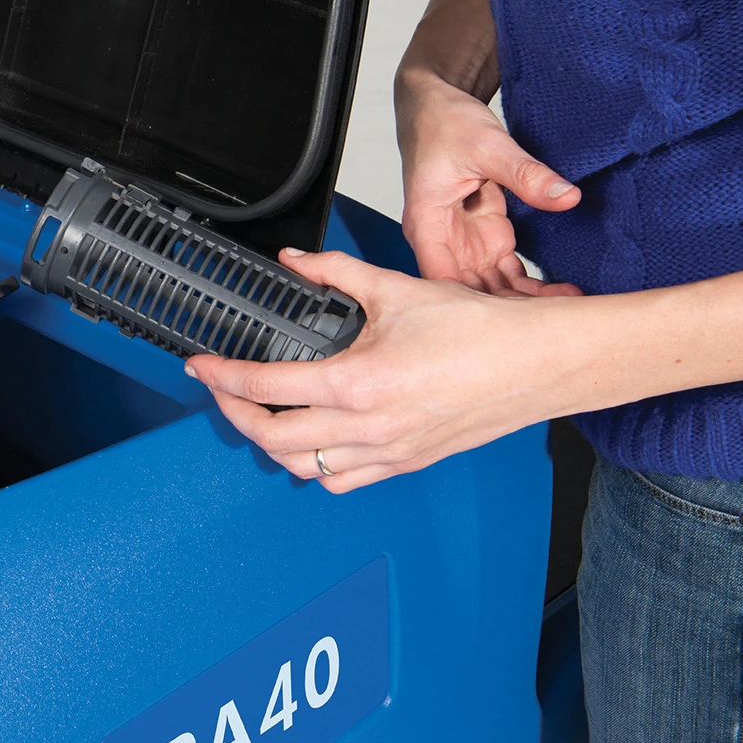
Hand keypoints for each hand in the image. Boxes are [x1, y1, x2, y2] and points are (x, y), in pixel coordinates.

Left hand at [185, 248, 575, 492]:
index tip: (203, 367)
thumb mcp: (397, 288)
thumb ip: (336, 273)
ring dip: (272, 446)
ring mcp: (388, 452)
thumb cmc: (482, 332)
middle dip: (235, 414)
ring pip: (304, 469)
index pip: (264, 388)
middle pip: (272, 439)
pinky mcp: (407, 463)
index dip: (222, 378)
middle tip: (223, 390)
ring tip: (261, 416)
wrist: (539, 364)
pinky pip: (344, 481)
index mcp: (358, 384)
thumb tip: (297, 261)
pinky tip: (312, 442)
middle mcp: (368, 427)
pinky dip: (316, 467)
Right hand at [395, 66, 582, 297]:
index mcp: (426, 224)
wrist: (439, 105)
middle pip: (469, 290)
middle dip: (507, 308)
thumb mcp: (488, 146)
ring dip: (522, 300)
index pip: (440, 279)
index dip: (472, 302)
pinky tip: (557, 292)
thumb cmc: (442, 124)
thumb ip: (526, 174)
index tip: (512, 318)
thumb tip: (564, 195)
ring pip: (490, 285)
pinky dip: (529, 283)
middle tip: (554, 317)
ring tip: (566, 307)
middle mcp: (443, 240)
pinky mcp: (485, 234)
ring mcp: (465, 240)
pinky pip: (506, 270)